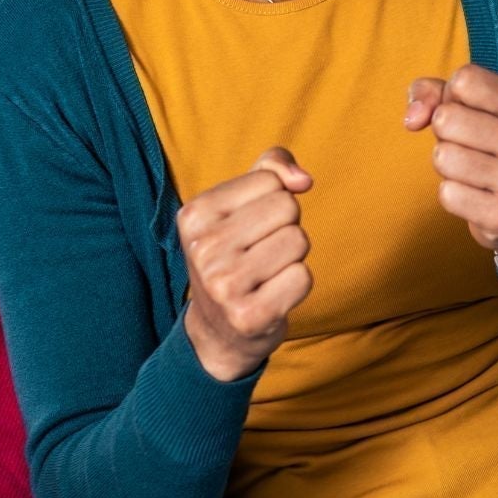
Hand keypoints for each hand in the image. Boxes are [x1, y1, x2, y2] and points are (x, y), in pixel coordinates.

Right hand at [178, 147, 313, 381]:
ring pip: (298, 240)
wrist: (218, 330)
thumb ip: (272, 167)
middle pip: (288, 207)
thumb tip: (303, 180)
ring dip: (292, 257)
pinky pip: (303, 276)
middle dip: (285, 227)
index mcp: (194, 214)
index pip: (270, 180)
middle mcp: (202, 248)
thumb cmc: (237, 254)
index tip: (249, 228)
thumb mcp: (240, 203)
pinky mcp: (249, 315)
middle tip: (260, 253)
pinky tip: (270, 296)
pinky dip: (296, 286)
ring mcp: (222, 285)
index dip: (273, 201)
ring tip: (265, 274)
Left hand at [405, 65, 497, 276]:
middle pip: (446, 118)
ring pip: (444, 157)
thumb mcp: (470, 108)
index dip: (452, 97)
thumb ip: (430, 92)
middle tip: (468, 146)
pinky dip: (452, 195)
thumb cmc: (490, 147)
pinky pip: (448, 194)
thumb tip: (412, 118)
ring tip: (471, 171)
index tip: (470, 113)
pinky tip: (476, 196)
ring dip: (446, 165)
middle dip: (444, 133)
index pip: (464, 80)